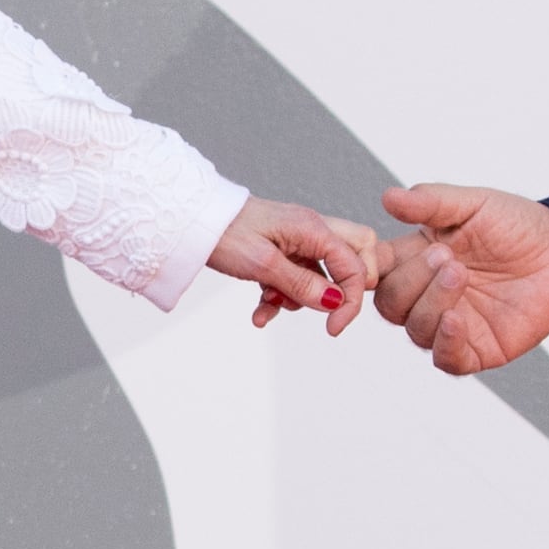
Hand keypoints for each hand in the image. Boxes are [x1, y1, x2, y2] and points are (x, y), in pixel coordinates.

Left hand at [209, 196, 381, 330]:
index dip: (351, 301)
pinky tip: (260, 312)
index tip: (334, 327)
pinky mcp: (281, 251)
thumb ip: (302, 285)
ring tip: (270, 302)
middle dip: (347, 287)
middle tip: (329, 310)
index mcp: (313, 229)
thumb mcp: (263, 265)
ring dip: (302, 298)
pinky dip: (281, 298)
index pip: (354, 266)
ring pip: (322, 274)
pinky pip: (295, 278)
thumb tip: (336, 303)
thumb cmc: (224, 233)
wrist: (192, 221)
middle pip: (355, 256)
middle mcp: (312, 231)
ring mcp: (297, 240)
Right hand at [372, 184, 548, 377]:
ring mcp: (450, 325)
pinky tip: (456, 318)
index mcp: (417, 260)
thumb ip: (431, 202)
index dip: (367, 266)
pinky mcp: (476, 351)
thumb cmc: (520, 227)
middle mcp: (428, 295)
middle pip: (389, 304)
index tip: (375, 255)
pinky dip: (445, 341)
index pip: (376, 270)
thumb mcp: (474, 204)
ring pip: (414, 329)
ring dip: (432, 301)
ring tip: (460, 272)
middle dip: (411, 280)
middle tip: (445, 256)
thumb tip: (388, 198)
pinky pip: (446, 359)